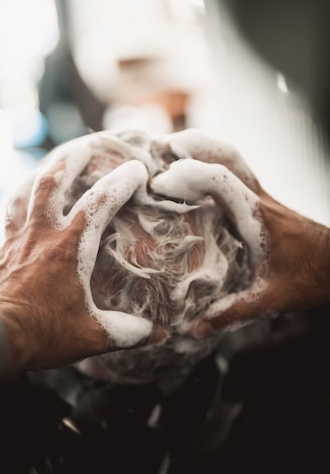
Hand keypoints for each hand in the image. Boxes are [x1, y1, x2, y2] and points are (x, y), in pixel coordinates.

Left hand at [0, 142, 162, 377]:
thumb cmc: (42, 333)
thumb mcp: (90, 335)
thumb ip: (125, 331)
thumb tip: (155, 334)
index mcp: (69, 247)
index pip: (100, 202)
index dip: (121, 181)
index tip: (137, 169)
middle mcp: (41, 234)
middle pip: (53, 181)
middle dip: (71, 159)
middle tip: (85, 147)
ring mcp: (16, 240)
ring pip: (26, 192)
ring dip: (41, 173)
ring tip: (52, 166)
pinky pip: (11, 214)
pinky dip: (21, 201)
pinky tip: (24, 205)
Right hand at [152, 129, 329, 337]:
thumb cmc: (313, 277)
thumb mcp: (273, 298)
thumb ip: (234, 312)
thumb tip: (196, 328)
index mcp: (259, 217)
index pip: (223, 180)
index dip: (190, 175)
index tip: (160, 184)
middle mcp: (259, 198)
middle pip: (228, 155)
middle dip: (192, 145)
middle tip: (160, 147)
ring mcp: (262, 196)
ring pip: (232, 157)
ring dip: (202, 148)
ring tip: (170, 149)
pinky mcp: (262, 200)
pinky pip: (234, 171)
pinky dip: (211, 162)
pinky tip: (194, 173)